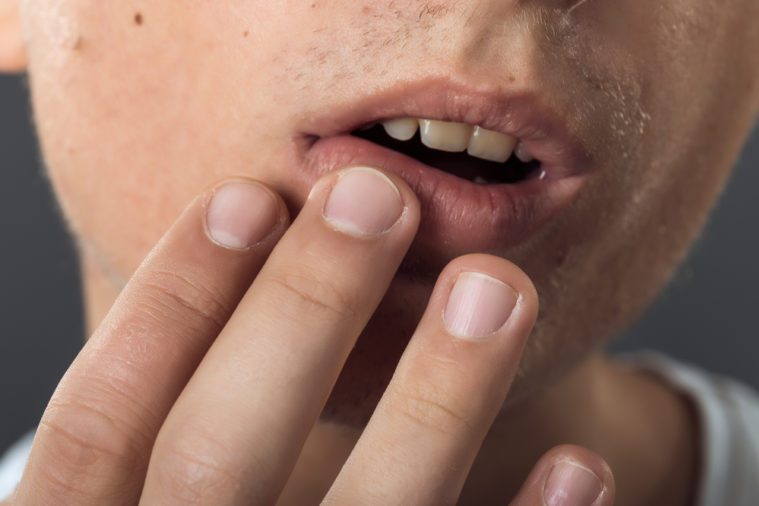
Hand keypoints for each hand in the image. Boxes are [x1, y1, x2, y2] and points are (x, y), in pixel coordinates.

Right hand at [6, 167, 613, 504]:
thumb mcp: (132, 496)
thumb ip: (159, 429)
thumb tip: (227, 241)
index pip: (97, 423)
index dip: (167, 302)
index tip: (245, 197)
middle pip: (215, 458)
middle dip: (299, 313)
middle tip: (375, 197)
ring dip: (435, 403)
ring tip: (497, 290)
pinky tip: (579, 463)